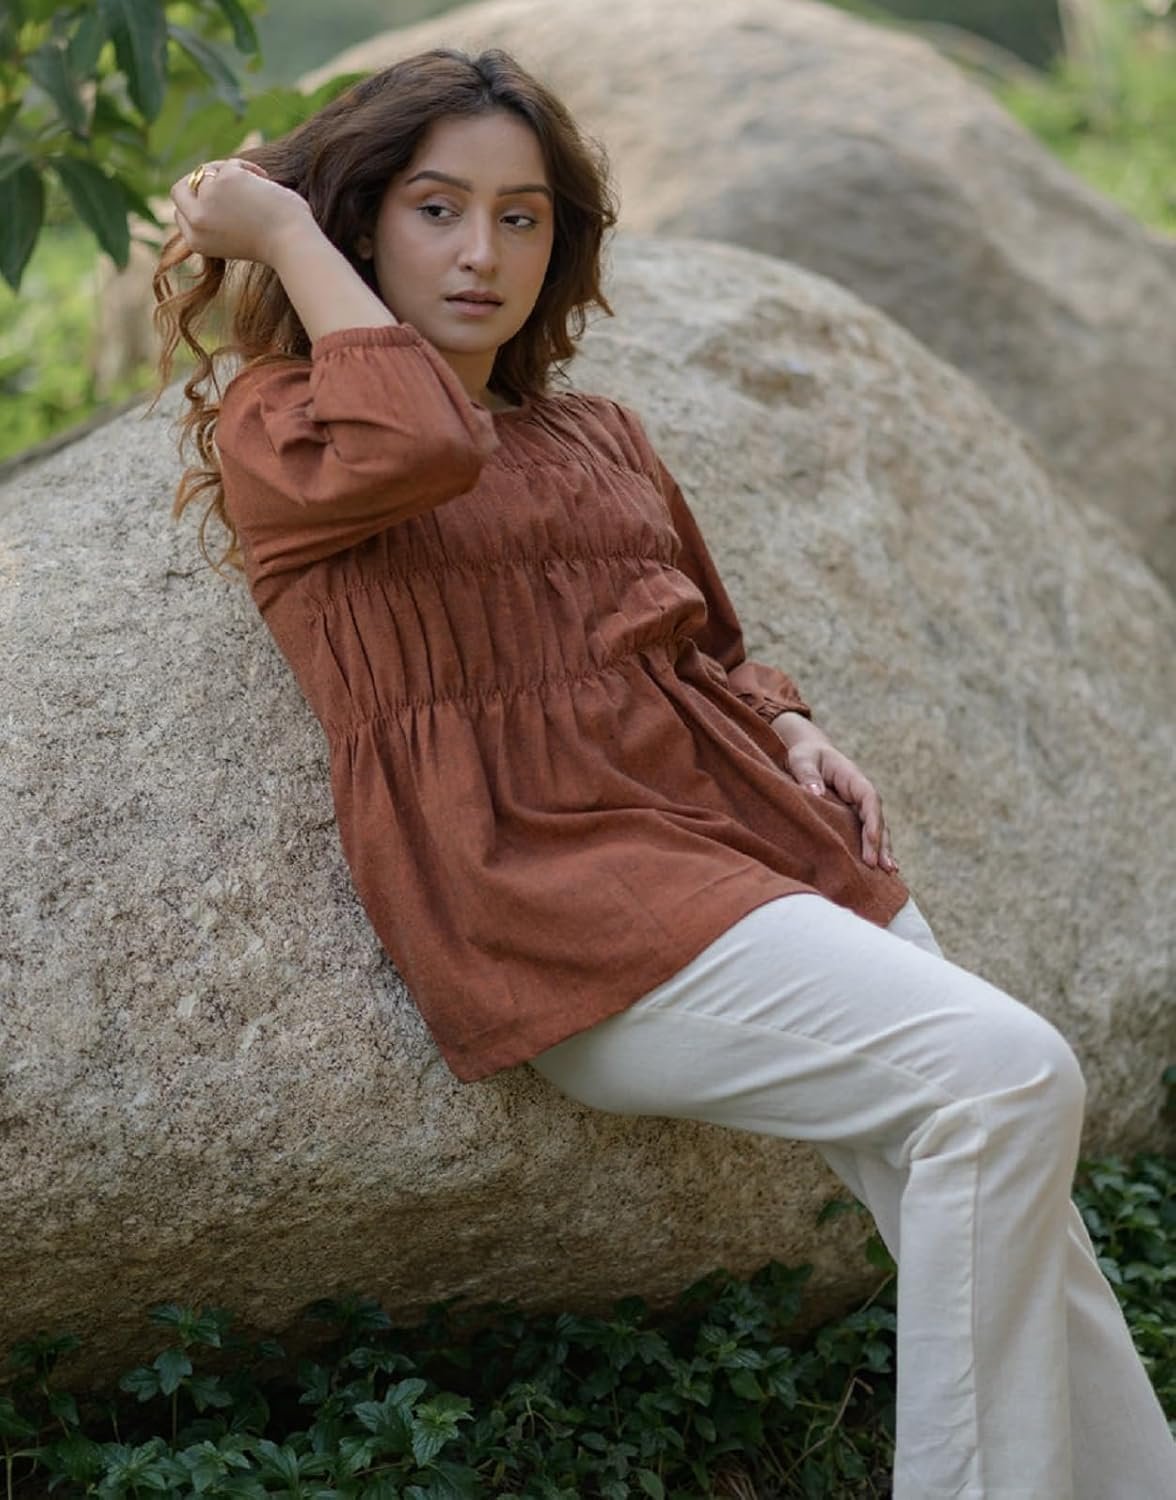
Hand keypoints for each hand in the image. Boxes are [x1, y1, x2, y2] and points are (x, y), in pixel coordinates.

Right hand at [169, 157, 314, 264]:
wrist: (291, 244)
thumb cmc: (273, 243)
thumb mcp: (232, 237)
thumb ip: (214, 218)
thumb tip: (204, 182)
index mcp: (196, 242)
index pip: (181, 211)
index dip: (197, 201)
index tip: (220, 200)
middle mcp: (195, 222)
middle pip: (180, 188)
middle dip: (200, 181)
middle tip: (225, 181)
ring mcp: (206, 199)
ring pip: (207, 171)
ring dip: (231, 174)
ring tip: (256, 189)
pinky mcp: (222, 181)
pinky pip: (230, 164)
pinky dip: (249, 170)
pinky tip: (265, 183)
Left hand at [769, 711, 898, 872]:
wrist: (809, 753)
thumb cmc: (805, 755)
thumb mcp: (802, 760)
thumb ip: (808, 774)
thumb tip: (816, 793)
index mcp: (853, 778)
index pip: (869, 799)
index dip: (872, 820)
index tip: (871, 840)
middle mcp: (861, 794)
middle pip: (877, 819)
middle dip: (881, 843)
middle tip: (883, 866)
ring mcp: (858, 807)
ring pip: (875, 830)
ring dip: (882, 850)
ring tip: (890, 872)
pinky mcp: (852, 817)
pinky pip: (865, 834)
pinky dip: (873, 850)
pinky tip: (879, 870)